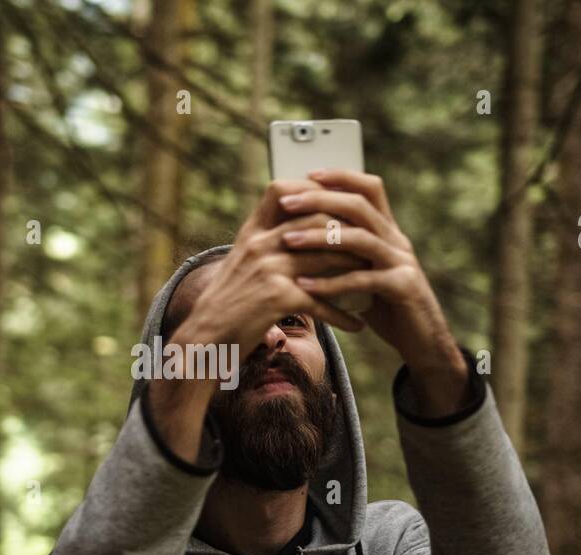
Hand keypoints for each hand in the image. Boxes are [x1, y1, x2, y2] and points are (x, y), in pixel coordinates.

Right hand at [178, 178, 367, 360]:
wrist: (206, 338)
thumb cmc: (230, 302)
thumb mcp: (242, 262)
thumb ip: (266, 241)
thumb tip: (299, 227)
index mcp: (252, 232)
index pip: (281, 190)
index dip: (312, 190)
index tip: (339, 204)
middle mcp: (259, 244)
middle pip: (316, 220)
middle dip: (349, 231)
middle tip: (373, 244)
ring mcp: (268, 269)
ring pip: (326, 257)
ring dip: (356, 270)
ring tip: (374, 280)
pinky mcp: (276, 298)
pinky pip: (321, 300)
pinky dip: (343, 314)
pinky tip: (357, 324)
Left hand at [274, 168, 470, 415]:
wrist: (424, 341)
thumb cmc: (388, 306)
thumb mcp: (366, 271)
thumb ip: (346, 252)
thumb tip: (307, 233)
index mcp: (389, 231)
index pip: (369, 188)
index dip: (341, 176)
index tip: (308, 174)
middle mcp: (397, 240)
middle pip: (360, 206)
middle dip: (321, 200)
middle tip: (287, 203)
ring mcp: (402, 262)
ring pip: (359, 238)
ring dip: (319, 238)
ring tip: (288, 241)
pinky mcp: (403, 287)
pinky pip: (362, 280)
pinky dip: (330, 283)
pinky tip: (304, 286)